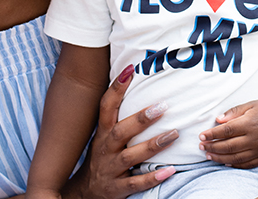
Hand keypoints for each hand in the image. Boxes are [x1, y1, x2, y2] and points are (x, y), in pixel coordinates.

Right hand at [62, 65, 178, 198]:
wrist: (83, 192)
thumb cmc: (101, 157)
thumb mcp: (103, 136)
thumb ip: (117, 116)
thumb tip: (134, 83)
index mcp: (102, 133)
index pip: (106, 107)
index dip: (116, 88)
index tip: (129, 70)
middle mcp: (105, 149)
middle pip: (121, 131)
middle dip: (140, 119)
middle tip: (162, 106)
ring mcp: (111, 169)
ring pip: (131, 156)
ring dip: (152, 145)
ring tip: (174, 134)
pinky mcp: (117, 189)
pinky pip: (136, 183)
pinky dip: (152, 177)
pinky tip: (170, 170)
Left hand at [197, 99, 257, 168]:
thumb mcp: (250, 105)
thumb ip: (234, 112)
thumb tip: (218, 120)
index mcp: (250, 123)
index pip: (226, 131)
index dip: (212, 134)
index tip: (201, 136)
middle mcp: (255, 138)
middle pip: (229, 146)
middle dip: (213, 147)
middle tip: (201, 146)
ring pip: (236, 157)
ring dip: (220, 157)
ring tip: (209, 155)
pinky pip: (248, 163)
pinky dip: (235, 164)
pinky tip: (225, 162)